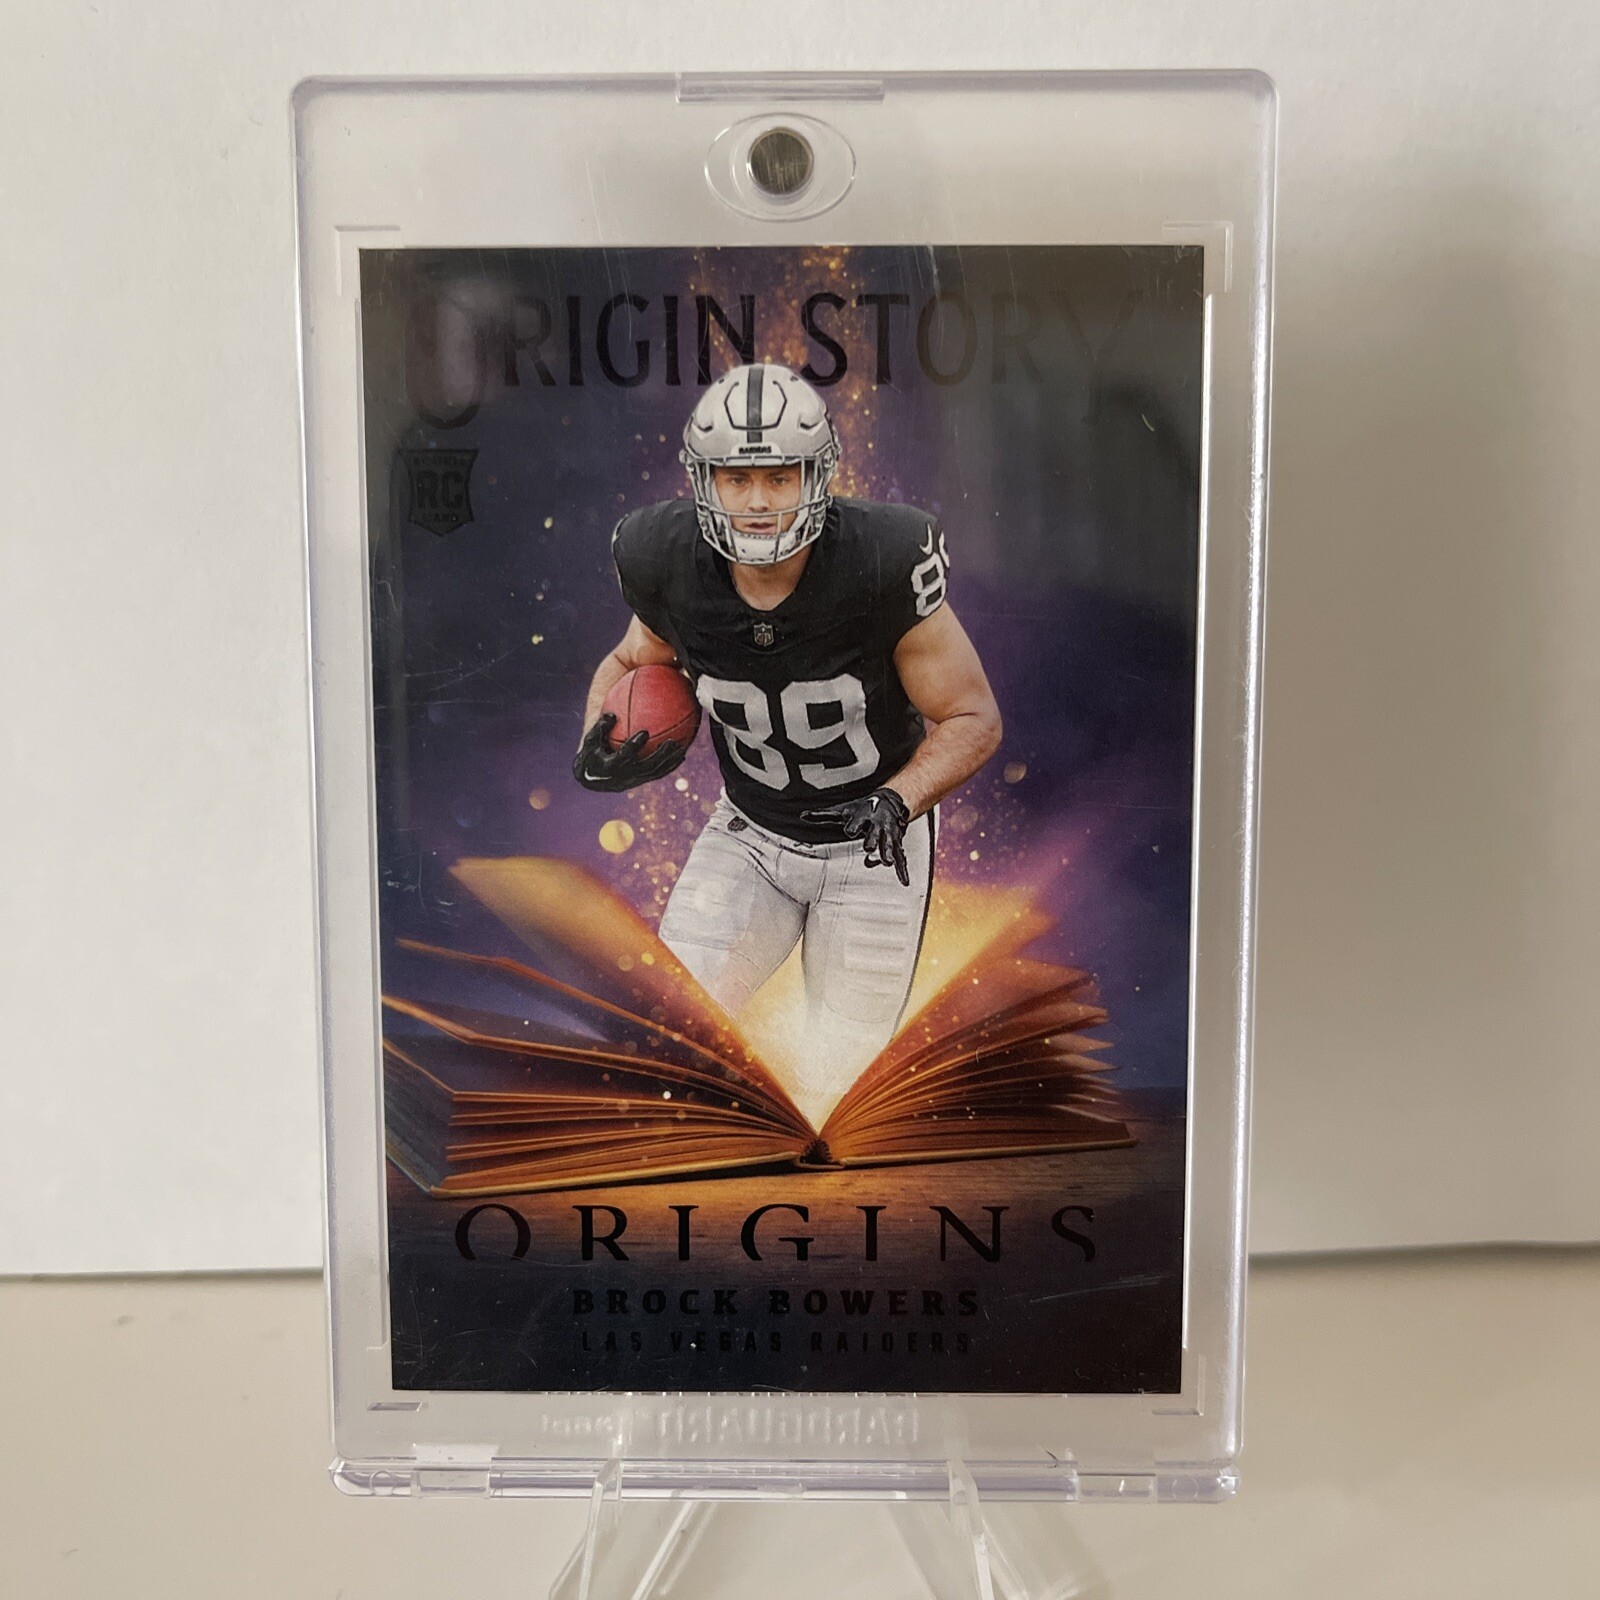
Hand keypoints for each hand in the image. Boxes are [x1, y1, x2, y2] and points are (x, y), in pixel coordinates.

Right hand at [572, 713, 686, 791]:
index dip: (634, 745)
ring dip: (670, 761)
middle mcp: (624, 776)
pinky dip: (670, 765)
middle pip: (646, 767)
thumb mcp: (591, 739)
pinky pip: (658, 773)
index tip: (644, 731)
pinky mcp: (641, 781)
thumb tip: (611, 714)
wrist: (593, 777)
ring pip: (655, 772)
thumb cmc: (592, 752)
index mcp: (610, 766)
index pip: (624, 756)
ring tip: (682, 748)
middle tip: (671, 742)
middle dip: (660, 755)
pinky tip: (682, 755)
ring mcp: (634, 781)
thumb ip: (600, 727)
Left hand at [801, 788, 912, 886]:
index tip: (851, 829)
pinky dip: (902, 870)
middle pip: (873, 835)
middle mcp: (877, 826)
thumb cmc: (861, 809)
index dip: (853, 826)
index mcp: (864, 817)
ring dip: (887, 853)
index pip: (856, 824)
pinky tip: (904, 881)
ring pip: (888, 846)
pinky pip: (900, 858)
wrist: (889, 802)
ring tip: (886, 862)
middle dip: (871, 840)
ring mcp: (888, 836)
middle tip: (868, 846)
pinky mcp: (896, 844)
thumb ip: (823, 815)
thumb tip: (802, 816)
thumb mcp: (842, 810)